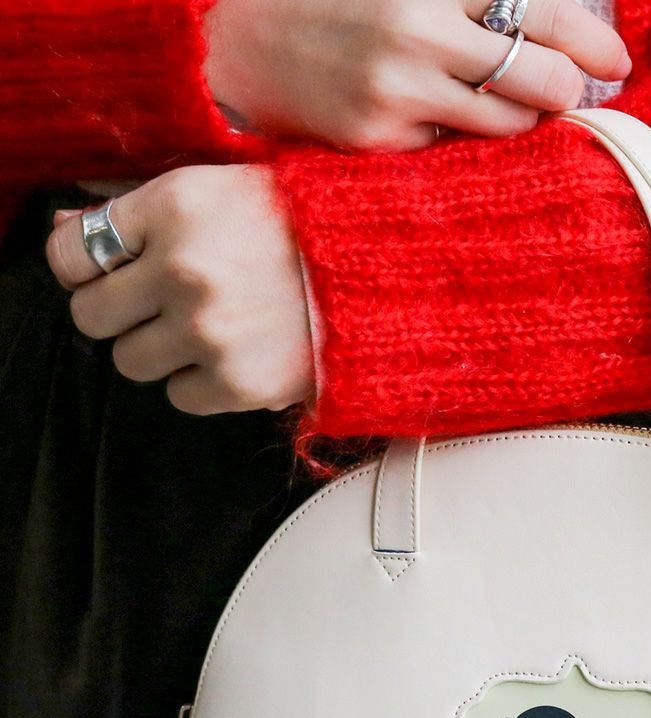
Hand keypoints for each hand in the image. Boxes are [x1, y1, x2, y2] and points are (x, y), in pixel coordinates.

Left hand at [46, 167, 314, 417]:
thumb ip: (141, 214)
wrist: (387, 275)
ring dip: (161, 351)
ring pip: (131, 361)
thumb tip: (66, 235)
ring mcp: (207, 331)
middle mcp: (182, 269)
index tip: (111, 275)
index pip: (72, 254)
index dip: (85, 268)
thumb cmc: (304, 228)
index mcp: (173, 207)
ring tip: (208, 332)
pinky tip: (236, 356)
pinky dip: (201, 383)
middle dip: (121, 314)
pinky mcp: (237, 382)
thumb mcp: (219, 192)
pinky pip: (180, 396)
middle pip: (92, 316)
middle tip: (160, 308)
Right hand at [202, 0, 631, 150]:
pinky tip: (452, 125)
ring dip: (526, 121)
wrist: (234, 44)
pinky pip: (456, 150)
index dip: (590, 38)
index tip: (616, 60)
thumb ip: (466, 1)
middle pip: (539, 74)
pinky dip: (468, 141)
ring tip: (518, 110)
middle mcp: (418, 29)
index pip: (537, 9)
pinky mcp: (381, 139)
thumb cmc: (328, 6)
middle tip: (579, 94)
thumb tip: (535, 22)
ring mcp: (400, 89)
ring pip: (508, 126)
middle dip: (572, 89)